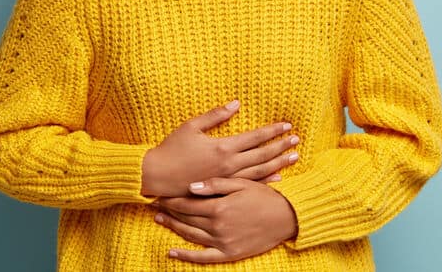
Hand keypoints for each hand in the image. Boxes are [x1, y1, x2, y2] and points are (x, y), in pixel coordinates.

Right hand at [141, 100, 299, 196]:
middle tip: (297, 140)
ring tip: (293, 157)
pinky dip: (265, 180)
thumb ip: (216, 115)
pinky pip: (248, 185)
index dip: (272, 131)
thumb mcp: (191, 126)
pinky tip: (277, 176)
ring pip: (259, 170)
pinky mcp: (222, 189)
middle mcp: (229, 165)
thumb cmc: (171, 149)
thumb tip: (236, 103)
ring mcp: (226, 179)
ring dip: (278, 163)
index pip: (255, 137)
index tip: (287, 125)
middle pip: (262, 154)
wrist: (157, 177)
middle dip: (281, 146)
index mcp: (223, 147)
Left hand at [154, 177, 298, 262]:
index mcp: (220, 206)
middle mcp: (218, 226)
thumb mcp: (242, 183)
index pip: (188, 202)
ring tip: (160, 220)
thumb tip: (191, 186)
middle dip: (170, 210)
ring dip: (173, 227)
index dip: (172, 198)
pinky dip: (186, 256)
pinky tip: (172, 252)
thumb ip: (216, 184)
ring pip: (191, 235)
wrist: (286, 217)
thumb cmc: (264, 196)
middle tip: (155, 204)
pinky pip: (203, 257)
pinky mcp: (229, 254)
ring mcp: (222, 242)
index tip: (160, 193)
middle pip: (186, 218)